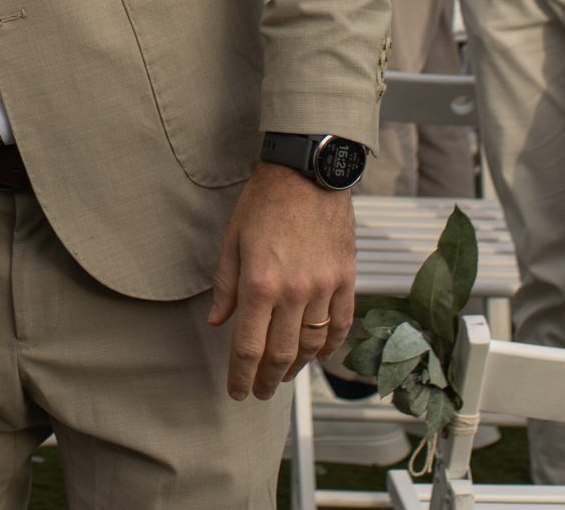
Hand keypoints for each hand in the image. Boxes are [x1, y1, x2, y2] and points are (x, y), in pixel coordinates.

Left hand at [208, 162, 356, 400]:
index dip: (240, 375)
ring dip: (298, 367)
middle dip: (267, 380)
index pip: (248, 346)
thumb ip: (226, 285)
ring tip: (284, 374)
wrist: (309, 172)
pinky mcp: (346, 279)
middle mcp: (294, 292)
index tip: (236, 392)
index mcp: (260, 283)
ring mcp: (325, 287)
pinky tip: (320, 355)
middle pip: (281, 354)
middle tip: (259, 391)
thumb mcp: (233, 239)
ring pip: (313, 345)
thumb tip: (217, 321)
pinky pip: (342, 324)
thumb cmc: (266, 200)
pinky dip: (331, 346)